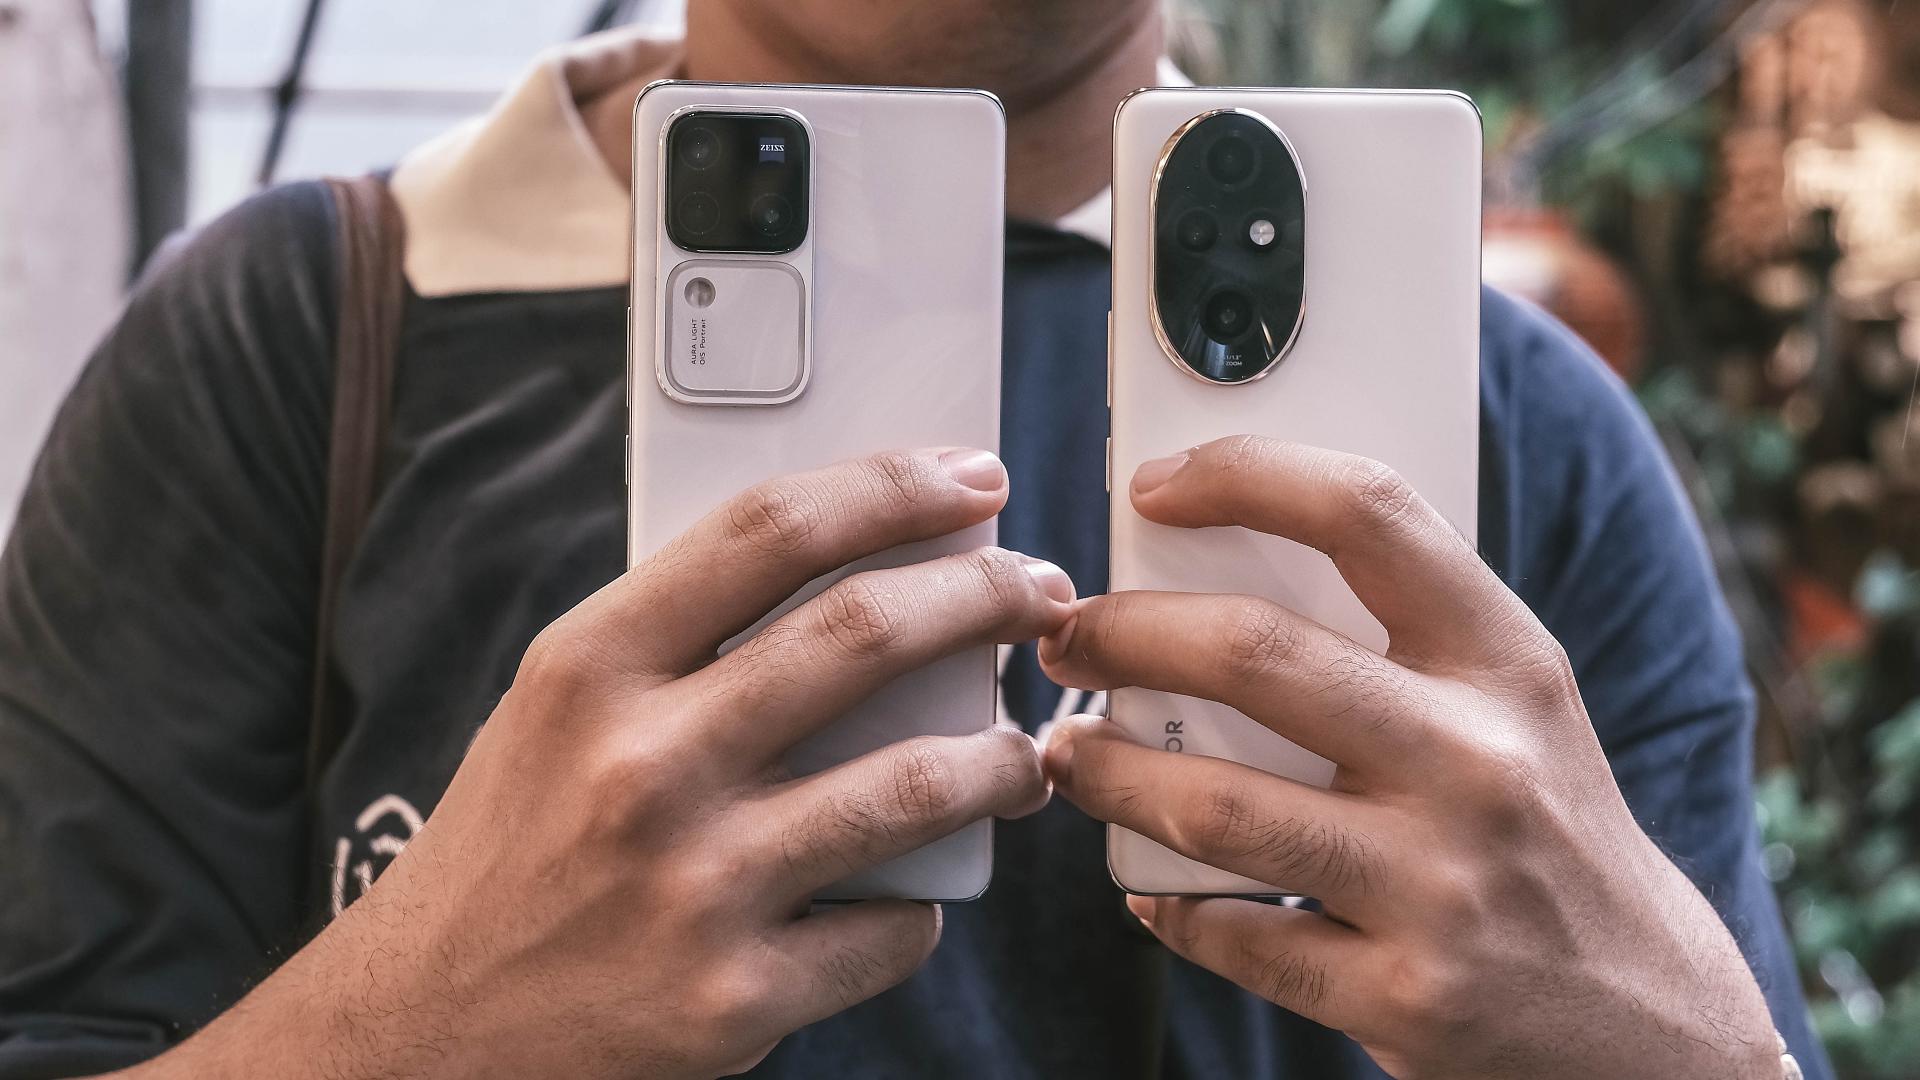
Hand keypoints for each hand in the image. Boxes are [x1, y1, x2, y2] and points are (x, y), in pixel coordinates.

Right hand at [127, 448, 1070, 1079]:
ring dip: (1004, 759)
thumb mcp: (557, 710)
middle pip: (864, 635)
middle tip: (1041, 592)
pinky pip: (892, 928)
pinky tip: (915, 890)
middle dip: (986, 596)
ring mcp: (695, 887)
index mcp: (590, 669)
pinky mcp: (734, 1000)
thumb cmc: (511, 850)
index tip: (970, 477)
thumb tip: (846, 568)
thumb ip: (677, 639)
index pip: (768, 532)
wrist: (423, 1034)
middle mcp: (642, 766)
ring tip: (1027, 752)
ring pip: (915, 785)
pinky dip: (922, 903)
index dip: (892, 486)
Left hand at [1039, 436, 1778, 1079]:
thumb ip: (1396, 640)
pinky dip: (1168, 906)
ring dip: (1106, 773)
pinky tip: (1152, 886)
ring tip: (1070, 755)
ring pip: (1214, 807)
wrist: (1651, 1021)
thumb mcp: (1514, 709)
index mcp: (1506, 663)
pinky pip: (1234, 935)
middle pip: (1255, 654)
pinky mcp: (1406, 998)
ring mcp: (1442, 885)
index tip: (1153, 485)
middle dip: (1124, 633)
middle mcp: (1480, 761)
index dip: (1243, 476)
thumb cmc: (1544, 831)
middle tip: (1069, 636)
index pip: (1370, 515)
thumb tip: (1210, 570)